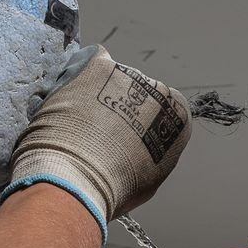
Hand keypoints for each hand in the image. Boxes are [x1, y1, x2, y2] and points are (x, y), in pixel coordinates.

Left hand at [4, 45, 190, 234]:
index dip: (140, 126)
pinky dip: (79, 74)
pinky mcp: (98, 65)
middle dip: (117, 108)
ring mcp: (128, 73)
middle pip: (138, 93)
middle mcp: (159, 89)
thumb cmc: (116, 186)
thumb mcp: (150, 178)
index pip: (163, 113)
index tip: (124, 139)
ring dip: (95, 95)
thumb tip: (141, 151)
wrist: (80, 174)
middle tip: (95, 132)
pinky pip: (88, 62)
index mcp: (178, 116)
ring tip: (76, 122)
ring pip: (110, 80)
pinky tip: (69, 96)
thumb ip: (153, 154)